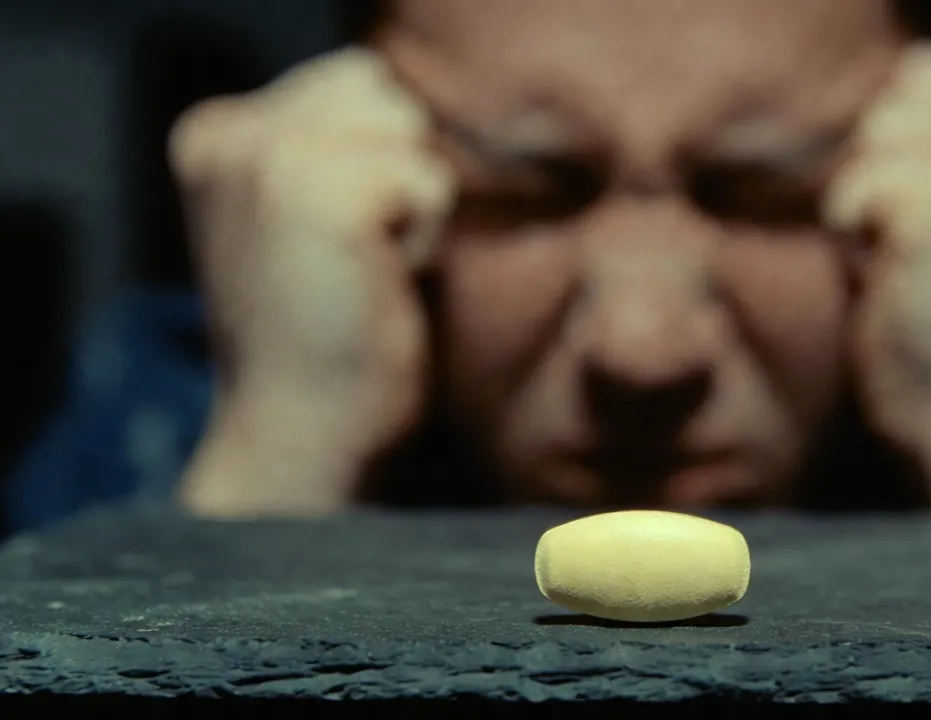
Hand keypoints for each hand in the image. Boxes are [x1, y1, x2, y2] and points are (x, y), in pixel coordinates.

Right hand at [170, 48, 454, 516]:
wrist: (301, 435)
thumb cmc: (325, 335)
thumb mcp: (304, 219)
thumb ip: (331, 146)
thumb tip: (409, 113)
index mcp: (216, 135)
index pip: (350, 81)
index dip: (373, 159)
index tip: (331, 243)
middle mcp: (229, 135)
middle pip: (381, 91)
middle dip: (394, 169)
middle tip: (354, 256)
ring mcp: (269, 160)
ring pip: (407, 128)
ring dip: (411, 199)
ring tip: (365, 265)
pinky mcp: (320, 196)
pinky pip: (428, 180)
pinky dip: (425, 237)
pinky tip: (379, 285)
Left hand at [823, 42, 930, 519]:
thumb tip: (877, 106)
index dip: (906, 152)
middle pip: (900, 94)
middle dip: (886, 169)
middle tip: (924, 252)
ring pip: (873, 135)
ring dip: (868, 201)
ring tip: (912, 263)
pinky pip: (850, 187)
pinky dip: (851, 236)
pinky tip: (895, 283)